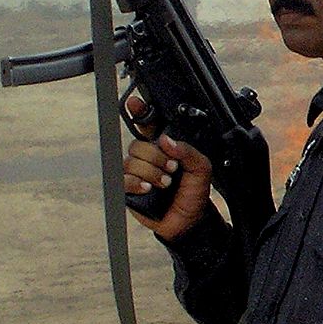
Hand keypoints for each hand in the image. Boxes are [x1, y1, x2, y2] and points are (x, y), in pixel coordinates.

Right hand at [122, 94, 213, 239]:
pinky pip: (121, 180)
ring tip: (165, 183)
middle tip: (172, 168)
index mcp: (164, 148)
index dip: (140, 113)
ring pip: (130, 162)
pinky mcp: (128, 189)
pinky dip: (135, 182)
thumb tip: (166, 141)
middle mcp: (147, 158)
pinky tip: (148, 188)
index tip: (135, 103)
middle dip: (156, 157)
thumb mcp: (201, 168)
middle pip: (137, 145)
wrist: (190, 220)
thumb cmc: (194, 192)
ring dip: (151, 172)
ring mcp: (136, 173)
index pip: (148, 126)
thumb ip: (188, 151)